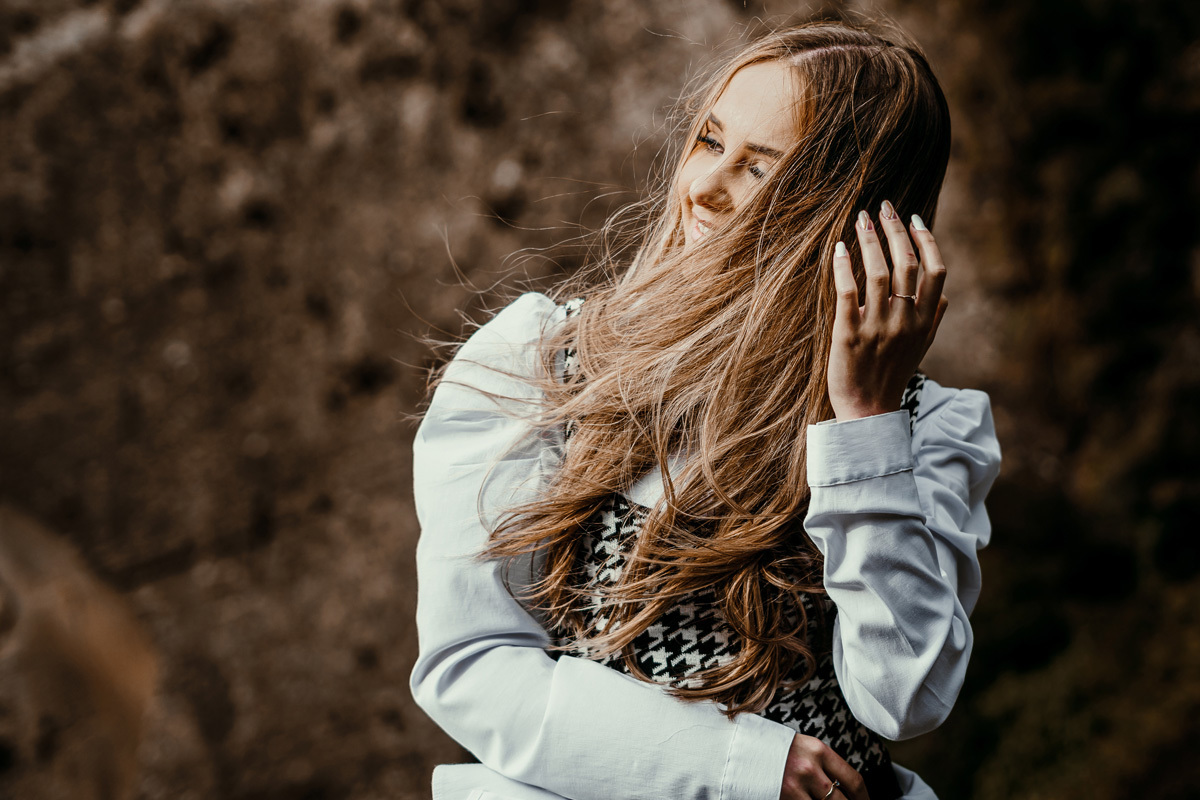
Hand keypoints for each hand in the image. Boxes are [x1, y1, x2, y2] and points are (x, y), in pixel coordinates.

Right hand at [778, 734, 867, 799]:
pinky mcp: (785, 796)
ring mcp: (796, 784)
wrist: (743, 749)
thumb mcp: (803, 748)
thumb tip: (843, 787)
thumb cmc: (773, 748)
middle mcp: (810, 767)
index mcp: (818, 750)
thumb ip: (824, 765)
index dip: (863, 797)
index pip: (853, 780)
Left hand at [827, 201, 947, 420]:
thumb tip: (942, 293)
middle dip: (895, 230)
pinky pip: (847, 292)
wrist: (867, 412)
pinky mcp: (848, 334)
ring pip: (879, 273)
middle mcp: (905, 322)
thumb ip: (932, 319)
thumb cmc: (891, 375)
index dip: (926, 240)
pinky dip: (845, 267)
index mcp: (925, 322)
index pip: (935, 271)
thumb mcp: (920, 348)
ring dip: (870, 240)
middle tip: (884, 207)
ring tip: (861, 219)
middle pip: (907, 264)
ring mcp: (877, 328)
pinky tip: (840, 248)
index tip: (914, 218)